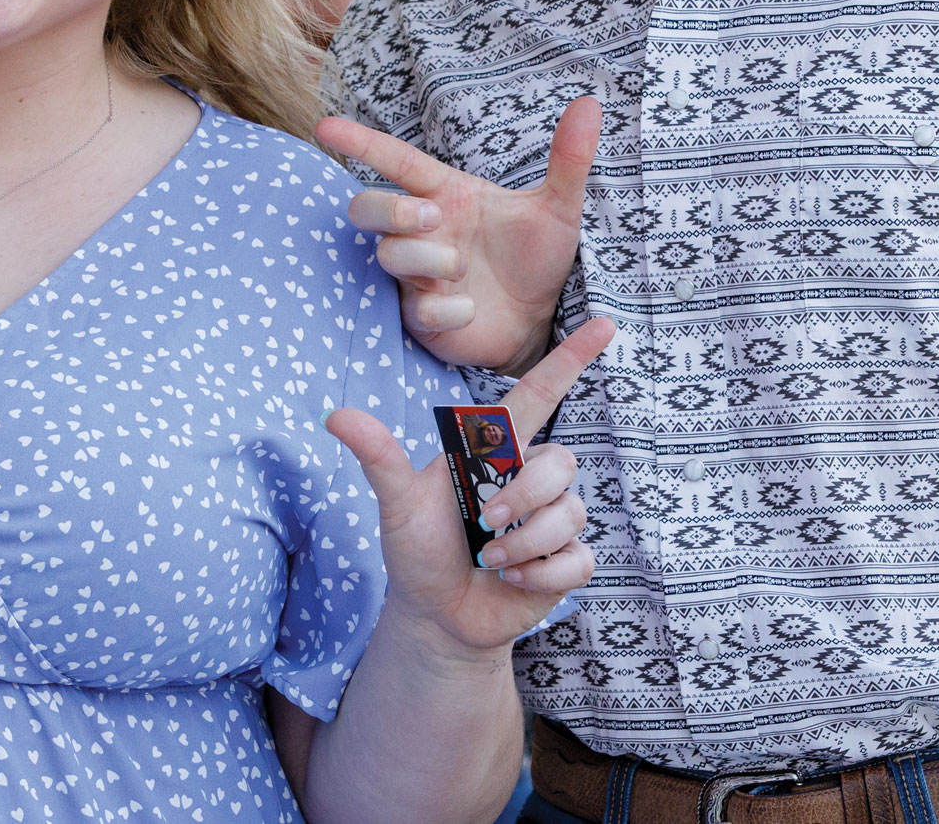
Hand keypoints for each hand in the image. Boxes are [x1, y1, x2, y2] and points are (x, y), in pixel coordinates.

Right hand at [318, 97, 601, 372]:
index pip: (395, 161)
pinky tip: (472, 308)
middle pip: (366, 206)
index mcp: (445, 194)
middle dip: (389, 207)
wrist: (543, 319)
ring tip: (462, 267)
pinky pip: (417, 308)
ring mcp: (416, 276)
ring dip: (426, 259)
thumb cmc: (537, 258)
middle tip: (431, 217)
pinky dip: (446, 307)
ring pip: (389, 255)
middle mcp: (422, 231)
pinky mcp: (421, 318)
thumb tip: (591, 104)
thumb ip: (568, 160)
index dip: (360, 142)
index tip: (323, 126)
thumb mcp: (558, 209)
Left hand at [327, 317, 614, 657]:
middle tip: (483, 523)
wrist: (435, 616)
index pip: (541, 394)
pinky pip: (576, 559)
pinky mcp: (567, 562)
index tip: (604, 323)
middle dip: (522, 496)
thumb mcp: (397, 504)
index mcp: (497, 451)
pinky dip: (538, 575)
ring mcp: (554, 520)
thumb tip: (335, 416)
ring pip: (569, 513)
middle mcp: (531, 477)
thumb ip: (378, 458)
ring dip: (523, 543)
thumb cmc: (417, 550)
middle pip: (559, 462)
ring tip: (489, 560)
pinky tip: (510, 580)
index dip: (571, 358)